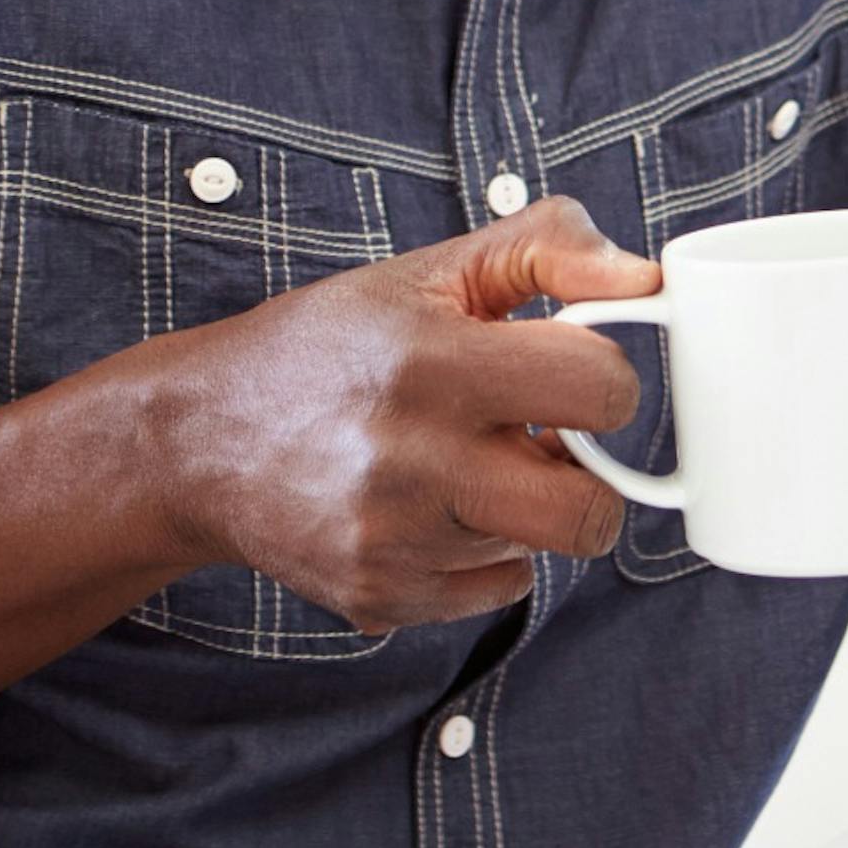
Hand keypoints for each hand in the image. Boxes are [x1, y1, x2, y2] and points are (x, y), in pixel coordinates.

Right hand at [137, 193, 653, 629]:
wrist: (198, 438)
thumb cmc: (330, 344)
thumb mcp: (430, 271)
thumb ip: (547, 249)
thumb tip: (648, 278)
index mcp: (435, 365)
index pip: (602, 390)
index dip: (604, 377)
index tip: (569, 369)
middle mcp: (413, 463)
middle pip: (590, 510)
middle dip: (587, 471)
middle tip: (542, 437)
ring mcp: (393, 543)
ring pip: (543, 549)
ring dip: (528, 507)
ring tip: (469, 462)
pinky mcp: (378, 598)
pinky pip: (495, 592)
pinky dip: (483, 553)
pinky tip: (431, 509)